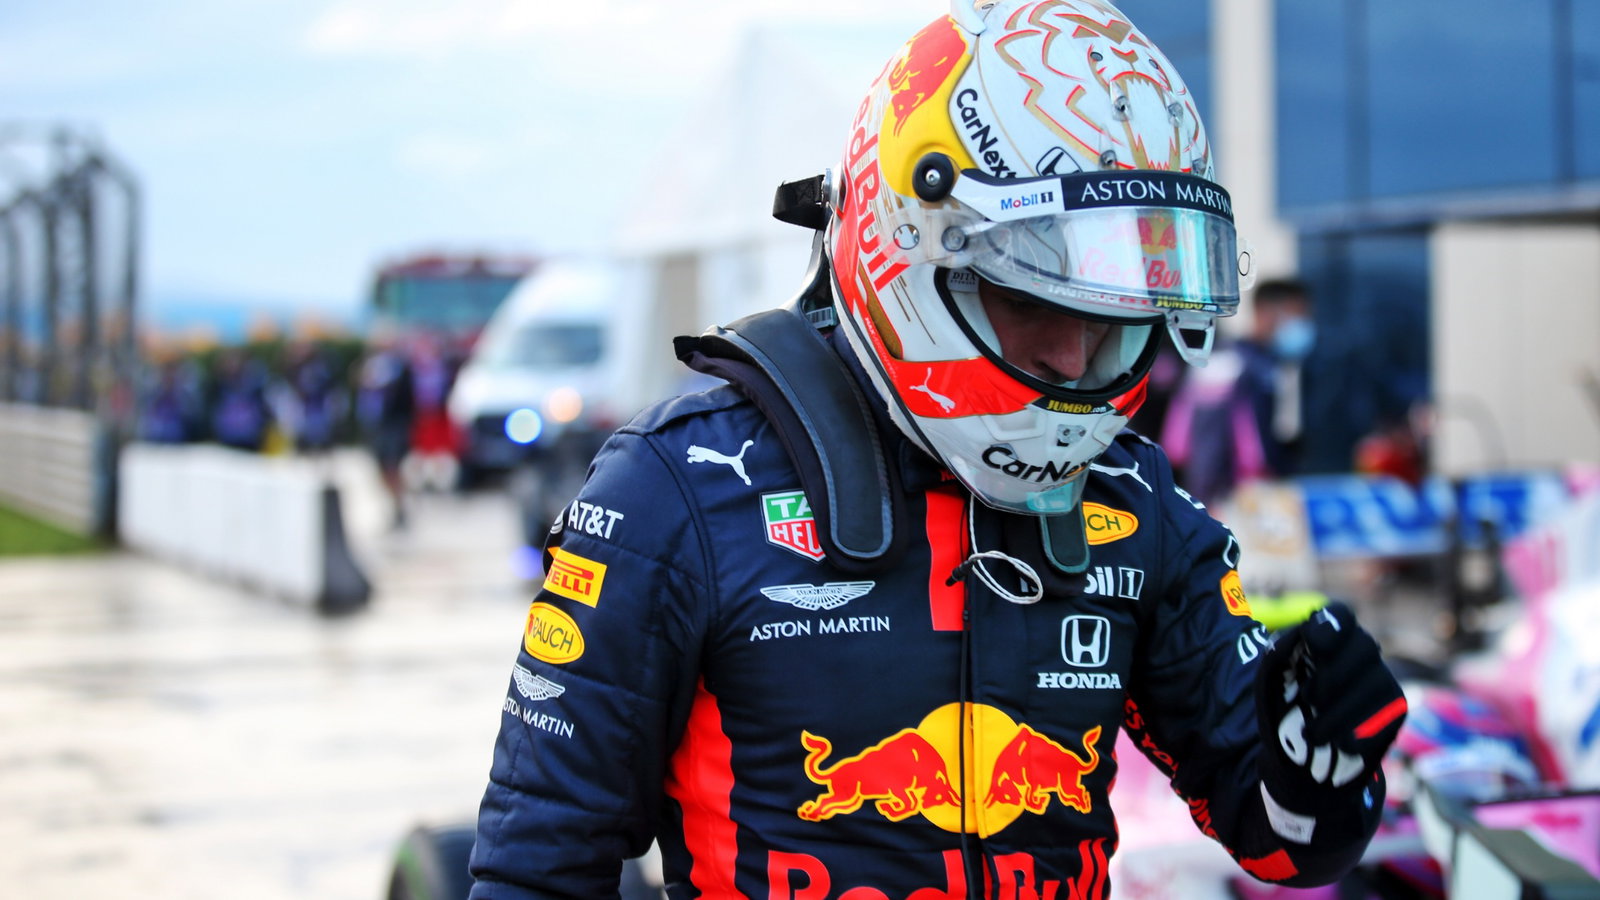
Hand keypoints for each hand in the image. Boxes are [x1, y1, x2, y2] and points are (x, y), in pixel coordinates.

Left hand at [1256, 602, 1406, 793]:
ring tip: (1311, 733)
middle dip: (1332, 676)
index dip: (1331, 626)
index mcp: (1329, 636)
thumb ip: (1279, 654)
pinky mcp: (1396, 708)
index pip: (1340, 615)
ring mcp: (1383, 678)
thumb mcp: (1271, 680)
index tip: (1313, 643)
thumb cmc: (1283, 708)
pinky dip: (1355, 733)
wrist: (1301, 759)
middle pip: (1364, 645)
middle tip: (1308, 699)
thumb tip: (1297, 635)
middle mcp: (1363, 650)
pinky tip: (1337, 744)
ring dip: (1337, 712)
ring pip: (1374, 683)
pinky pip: (1384, 715)